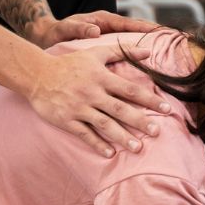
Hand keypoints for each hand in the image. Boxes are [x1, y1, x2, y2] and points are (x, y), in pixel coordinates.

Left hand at [27, 10, 161, 48]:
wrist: (46, 38)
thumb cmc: (56, 32)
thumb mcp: (65, 29)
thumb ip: (78, 28)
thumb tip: (95, 30)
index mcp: (102, 20)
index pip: (128, 23)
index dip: (144, 27)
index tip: (160, 31)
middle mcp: (109, 28)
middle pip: (135, 31)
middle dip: (154, 35)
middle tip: (173, 41)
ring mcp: (109, 39)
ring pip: (132, 44)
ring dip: (147, 49)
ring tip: (166, 58)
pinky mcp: (106, 50)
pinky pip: (124, 54)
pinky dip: (136, 60)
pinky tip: (146, 74)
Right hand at [27, 44, 173, 155]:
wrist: (37, 74)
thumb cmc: (69, 64)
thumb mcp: (95, 53)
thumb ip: (121, 51)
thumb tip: (148, 50)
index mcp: (101, 77)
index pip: (130, 89)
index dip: (149, 99)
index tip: (166, 109)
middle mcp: (92, 93)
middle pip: (120, 109)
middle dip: (139, 121)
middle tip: (156, 132)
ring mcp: (79, 108)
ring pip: (104, 124)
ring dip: (122, 136)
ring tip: (138, 148)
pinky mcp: (67, 120)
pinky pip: (84, 134)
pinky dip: (97, 144)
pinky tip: (110, 153)